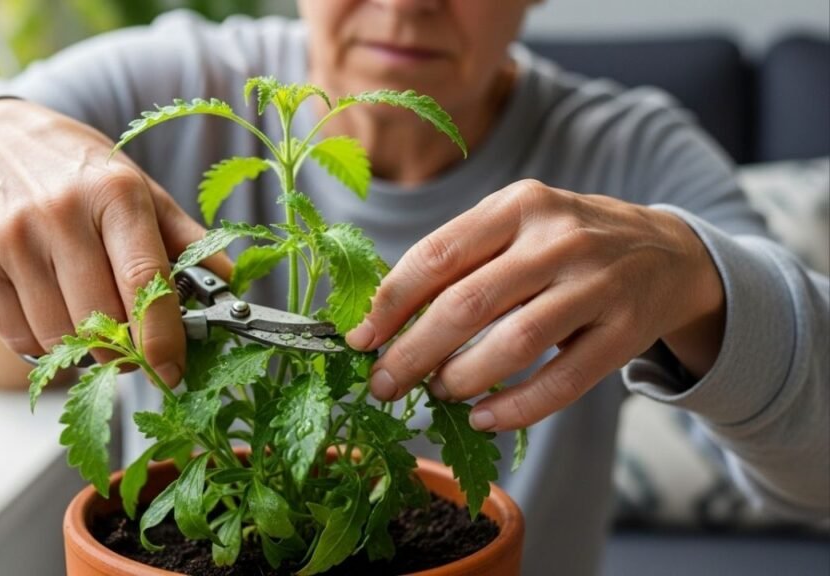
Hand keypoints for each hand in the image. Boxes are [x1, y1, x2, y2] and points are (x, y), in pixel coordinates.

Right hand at [0, 99, 230, 384]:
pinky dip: (44, 345)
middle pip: (100, 319)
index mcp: (116, 194)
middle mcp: (60, 213)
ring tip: (93, 324)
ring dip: (84, 350)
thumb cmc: (81, 173)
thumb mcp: (141, 191)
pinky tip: (54, 314)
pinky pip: (19, 338)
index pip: (143, 281)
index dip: (162, 337)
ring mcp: (11, 238)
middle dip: (125, 349)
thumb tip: (231, 290)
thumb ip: (187, 242)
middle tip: (134, 347)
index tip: (172, 371)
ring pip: (58, 336)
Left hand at [346, 180, 724, 430]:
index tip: (360, 340)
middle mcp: (558, 238)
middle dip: (414, 351)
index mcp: (517, 205)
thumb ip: (457, 262)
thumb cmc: (563, 243)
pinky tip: (482, 418)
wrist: (667, 251)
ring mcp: (598, 284)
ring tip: (435, 393)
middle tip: (383, 384)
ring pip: (516, 342)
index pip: (437, 255)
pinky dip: (516, 407)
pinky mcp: (626, 330)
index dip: (391, 303)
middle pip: (469, 303)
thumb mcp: (514, 226)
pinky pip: (563, 380)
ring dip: (462, 378)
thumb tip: (381, 320)